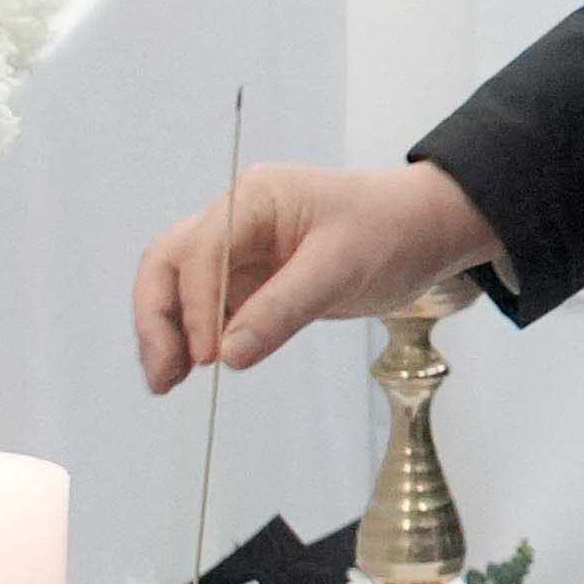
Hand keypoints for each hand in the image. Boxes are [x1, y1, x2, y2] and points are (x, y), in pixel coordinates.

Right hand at [132, 159, 506, 391]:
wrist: (425, 230)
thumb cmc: (390, 232)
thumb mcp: (342, 268)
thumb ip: (284, 309)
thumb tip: (229, 355)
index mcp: (253, 199)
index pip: (201, 251)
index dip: (196, 305)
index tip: (208, 356)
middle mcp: (235, 220)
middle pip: (170, 263)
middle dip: (158, 317)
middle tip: (165, 375)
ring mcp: (240, 251)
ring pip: (180, 288)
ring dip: (167, 332)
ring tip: (166, 383)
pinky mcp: (252, 281)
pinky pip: (209, 308)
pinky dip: (194, 337)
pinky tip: (190, 372)